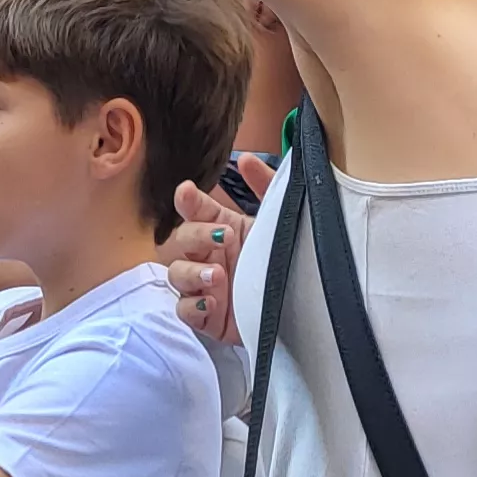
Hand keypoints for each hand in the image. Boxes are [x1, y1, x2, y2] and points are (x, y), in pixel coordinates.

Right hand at [160, 155, 268, 344]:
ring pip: (175, 274)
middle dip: (195, 235)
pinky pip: (184, 311)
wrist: (302, 309)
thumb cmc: (282, 263)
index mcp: (221, 229)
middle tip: (222, 236)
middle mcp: (207, 255)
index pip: (195, 210)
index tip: (187, 192)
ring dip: (191, 272)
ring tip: (216, 275)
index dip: (187, 201)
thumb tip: (248, 159)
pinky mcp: (207, 318)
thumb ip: (267, 188)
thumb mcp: (278, 224)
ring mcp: (203, 287)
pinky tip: (211, 301)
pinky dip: (192, 306)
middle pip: (179, 240)